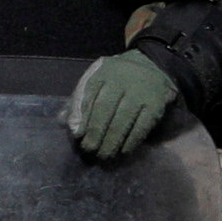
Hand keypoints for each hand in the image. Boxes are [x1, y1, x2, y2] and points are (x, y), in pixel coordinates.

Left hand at [65, 49, 183, 162]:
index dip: (81, 116)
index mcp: (102, 73)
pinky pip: (143, 124)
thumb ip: (79, 101)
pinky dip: (132, 139)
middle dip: (95, 132)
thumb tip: (65, 123)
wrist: (151, 66)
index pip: (88, 95)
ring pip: (123, 118)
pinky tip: (124, 150)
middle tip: (90, 148)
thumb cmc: (115, 80)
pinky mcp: (156, 102)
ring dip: (112, 140)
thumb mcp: (96, 82)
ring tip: (105, 154)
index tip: (77, 135)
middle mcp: (122, 79)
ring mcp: (140, 91)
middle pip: (105, 108)